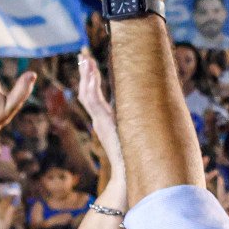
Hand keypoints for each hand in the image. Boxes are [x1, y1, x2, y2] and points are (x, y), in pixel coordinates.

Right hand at [76, 50, 124, 176]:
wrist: (128, 173)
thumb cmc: (133, 157)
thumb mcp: (133, 134)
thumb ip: (133, 124)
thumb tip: (145, 115)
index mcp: (105, 121)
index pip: (94, 96)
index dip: (91, 80)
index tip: (89, 64)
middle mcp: (100, 119)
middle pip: (87, 92)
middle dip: (86, 73)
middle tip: (83, 55)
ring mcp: (100, 121)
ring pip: (88, 94)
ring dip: (86, 75)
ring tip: (85, 59)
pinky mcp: (104, 123)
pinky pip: (93, 101)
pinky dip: (90, 85)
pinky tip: (90, 72)